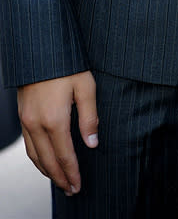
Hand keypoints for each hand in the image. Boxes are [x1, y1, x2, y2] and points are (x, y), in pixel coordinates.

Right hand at [17, 71, 97, 194]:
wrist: (41, 49)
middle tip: (71, 190)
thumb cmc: (67, 64)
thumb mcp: (86, 87)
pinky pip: (28, 144)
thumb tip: (92, 143)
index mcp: (54, 119)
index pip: (64, 155)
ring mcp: (26, 120)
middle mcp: (37, 123)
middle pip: (47, 161)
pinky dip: (36, 158)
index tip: (78, 185)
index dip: (72, 173)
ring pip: (34, 155)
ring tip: (59, 181)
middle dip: (60, 178)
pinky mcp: (22, 115)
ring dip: (47, 171)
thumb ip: (89, 117)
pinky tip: (44, 160)